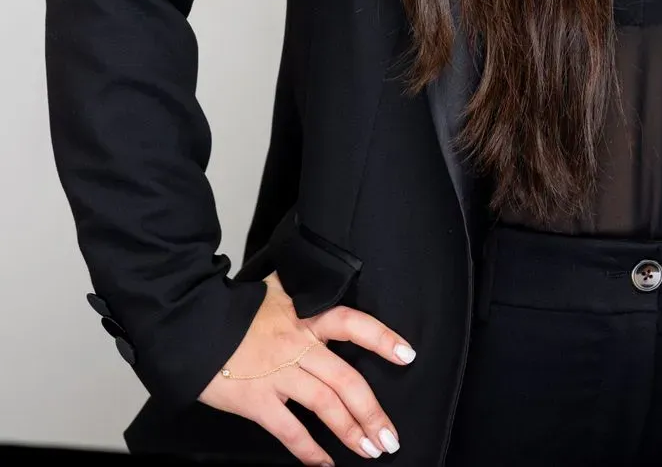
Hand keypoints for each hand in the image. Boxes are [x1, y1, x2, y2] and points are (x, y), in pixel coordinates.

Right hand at [198, 270, 415, 462]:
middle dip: (372, 411)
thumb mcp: (275, 288)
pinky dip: (309, 451)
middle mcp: (297, 345)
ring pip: (325, 405)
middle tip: (391, 436)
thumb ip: (301, 288)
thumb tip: (320, 275)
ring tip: (372, 449)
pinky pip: (289, 430)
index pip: (352, 322)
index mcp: (305, 316)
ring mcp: (278, 374)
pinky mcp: (256, 400)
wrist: (192, 325)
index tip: (407, 355)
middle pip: (345, 378)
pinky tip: (325, 464)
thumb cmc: (235, 308)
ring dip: (351, 431)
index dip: (381, 338)